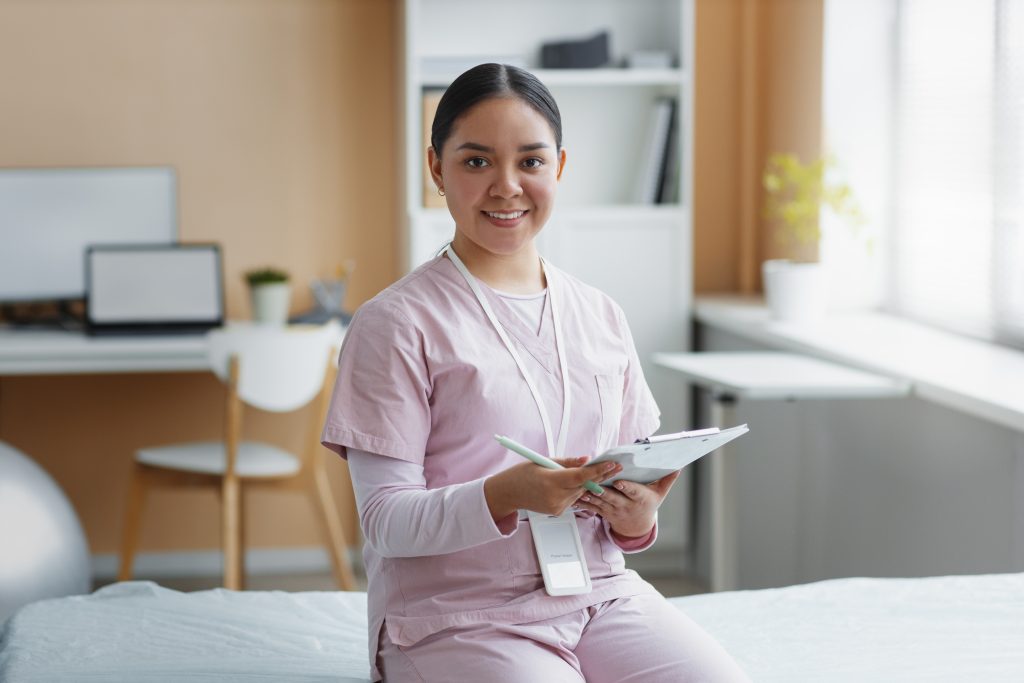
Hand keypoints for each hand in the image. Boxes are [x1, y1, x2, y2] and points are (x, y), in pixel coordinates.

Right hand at [484, 457, 622, 520]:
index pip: (580, 476)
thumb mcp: (543, 462)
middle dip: (600, 475)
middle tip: (617, 466)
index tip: (611, 464)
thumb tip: (587, 459)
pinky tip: (578, 483)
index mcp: (551, 481)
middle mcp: (555, 497)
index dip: (598, 470)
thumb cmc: (522, 474)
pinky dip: (577, 490)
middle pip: (584, 485)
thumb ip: (568, 462)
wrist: (508, 493)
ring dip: (589, 483)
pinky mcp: (558, 512)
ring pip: (580, 492)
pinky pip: (573, 498)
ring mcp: (557, 507)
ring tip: (601, 471)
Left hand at [573, 470, 680, 538]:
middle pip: (613, 497)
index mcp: (639, 499)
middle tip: (595, 483)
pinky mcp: (603, 512)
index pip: (633, 492)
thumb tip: (679, 467)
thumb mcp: (660, 493)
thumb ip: (667, 479)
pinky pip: (592, 508)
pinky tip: (575, 497)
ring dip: (591, 496)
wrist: (637, 526)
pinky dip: (583, 503)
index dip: (626, 487)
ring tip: (582, 488)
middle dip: (604, 491)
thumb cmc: (648, 505)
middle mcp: (626, 505)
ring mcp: (613, 510)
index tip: (619, 482)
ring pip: (600, 502)